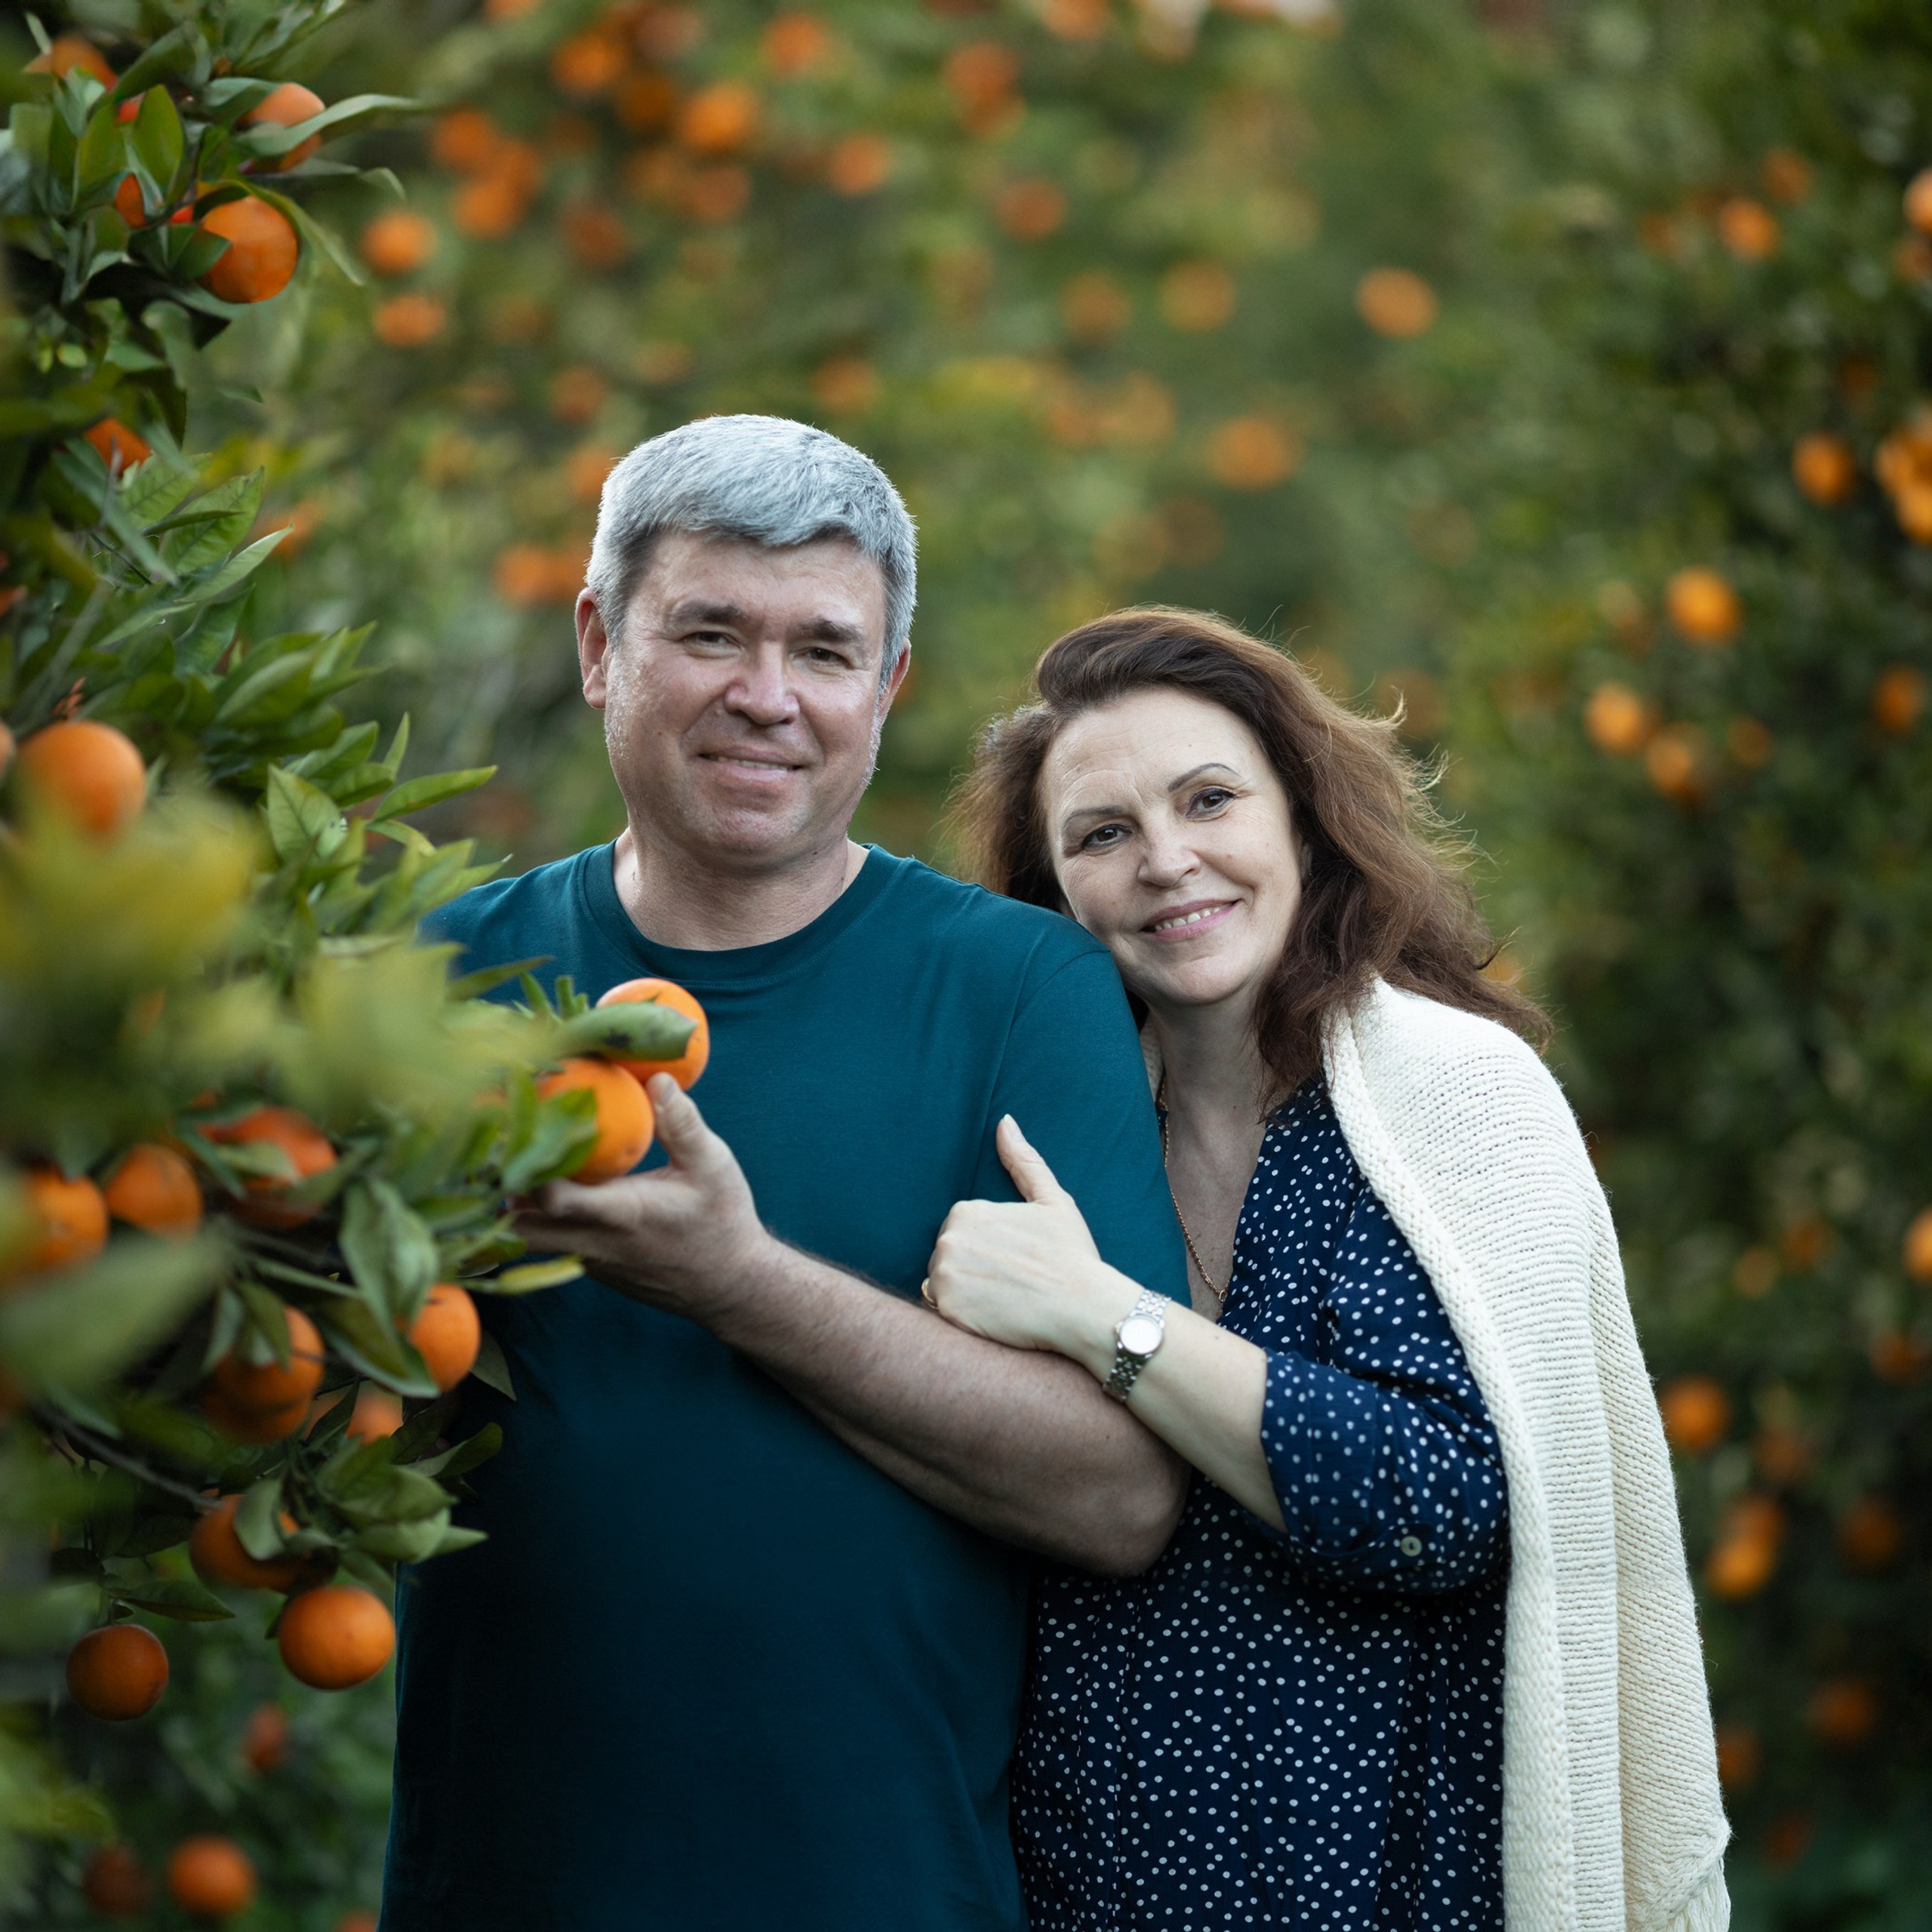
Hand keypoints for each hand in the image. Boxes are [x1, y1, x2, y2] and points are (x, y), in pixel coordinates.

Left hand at [512, 1075, 773, 1323]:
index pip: (553, 1199)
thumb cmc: (722, 1221)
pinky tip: (548, 1182)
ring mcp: (587, 1260)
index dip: (527, 1165)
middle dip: (501, 1189)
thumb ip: (682, 1123)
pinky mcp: (591, 1267)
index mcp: (620, 1214)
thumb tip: (658, 1078)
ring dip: (514, 1204)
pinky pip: (549, 1244)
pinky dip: (538, 1216)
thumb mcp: (713, 1166)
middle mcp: (594, 1243)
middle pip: (517, 1227)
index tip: (520, 1125)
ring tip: (517, 1158)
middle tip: (501, 1144)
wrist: (729, 1285)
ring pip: (526, 1239)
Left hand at [925, 1117, 1133, 1364]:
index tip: (1016, 1258)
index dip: (989, 1247)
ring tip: (1004, 1299)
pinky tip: (993, 1317)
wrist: (1084, 1308)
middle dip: (973, 1268)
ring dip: (965, 1292)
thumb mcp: (1052, 1200)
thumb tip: (1004, 1121)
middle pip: (948, 1256)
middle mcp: (949, 1240)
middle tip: (1013, 1281)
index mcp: (966, 1211)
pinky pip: (941, 1312)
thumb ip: (1023, 1161)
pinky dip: (962, 1316)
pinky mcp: (948, 1310)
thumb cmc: (1071, 1254)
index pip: (961, 1231)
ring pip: (942, 1283)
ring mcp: (945, 1277)